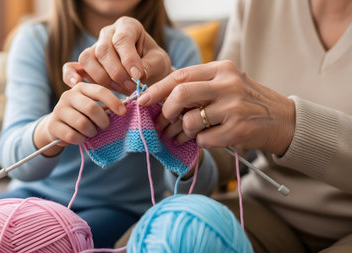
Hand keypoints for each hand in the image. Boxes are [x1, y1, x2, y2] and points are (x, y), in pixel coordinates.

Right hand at [34, 83, 126, 156]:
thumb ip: (106, 106)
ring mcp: (59, 109)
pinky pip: (73, 135)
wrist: (57, 127)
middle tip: (105, 126)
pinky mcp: (53, 125)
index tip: (123, 112)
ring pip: (82, 124)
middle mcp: (68, 96)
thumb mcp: (93, 107)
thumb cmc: (82, 116)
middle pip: (92, 108)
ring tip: (91, 132)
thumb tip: (126, 107)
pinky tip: (81, 138)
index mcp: (81, 88)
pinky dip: (81, 140)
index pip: (100, 91)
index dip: (114, 101)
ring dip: (91, 132)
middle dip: (103, 121)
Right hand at [62, 17, 172, 94]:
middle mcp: (107, 34)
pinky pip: (72, 66)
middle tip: (131, 87)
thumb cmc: (154, 64)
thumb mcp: (158, 62)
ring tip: (119, 90)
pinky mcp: (86, 64)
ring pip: (87, 59)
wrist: (148, 72)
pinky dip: (70, 75)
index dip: (129, 59)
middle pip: (103, 50)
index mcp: (127, 26)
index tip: (138, 76)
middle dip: (117, 73)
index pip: (122, 39)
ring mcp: (94, 48)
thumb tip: (137, 75)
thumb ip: (149, 66)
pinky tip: (76, 84)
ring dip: (102, 78)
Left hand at [138, 60, 295, 155]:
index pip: (180, 75)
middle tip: (162, 122)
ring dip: (180, 132)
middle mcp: (228, 84)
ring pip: (190, 121)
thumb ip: (198, 86)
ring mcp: (234, 107)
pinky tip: (206, 140)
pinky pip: (204, 139)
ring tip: (181, 135)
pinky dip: (199, 142)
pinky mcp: (238, 129)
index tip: (142, 101)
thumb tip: (160, 99)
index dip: (157, 89)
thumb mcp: (226, 84)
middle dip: (165, 111)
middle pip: (181, 94)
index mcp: (222, 69)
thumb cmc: (246, 102)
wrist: (283, 120)